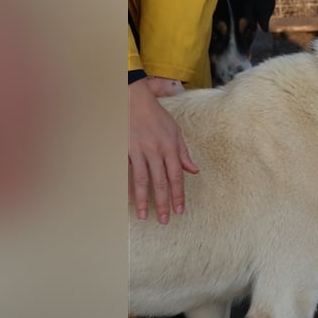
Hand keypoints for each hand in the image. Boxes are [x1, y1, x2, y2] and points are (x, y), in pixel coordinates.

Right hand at [129, 78, 197, 223]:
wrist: (132, 97)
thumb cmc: (156, 115)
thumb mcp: (175, 131)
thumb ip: (183, 153)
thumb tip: (194, 171)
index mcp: (170, 146)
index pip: (176, 177)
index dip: (178, 195)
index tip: (179, 211)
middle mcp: (155, 150)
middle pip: (160, 182)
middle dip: (163, 203)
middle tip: (164, 220)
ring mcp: (137, 150)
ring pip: (142, 180)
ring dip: (143, 200)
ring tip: (144, 216)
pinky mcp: (123, 148)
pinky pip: (126, 171)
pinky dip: (126, 185)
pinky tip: (128, 199)